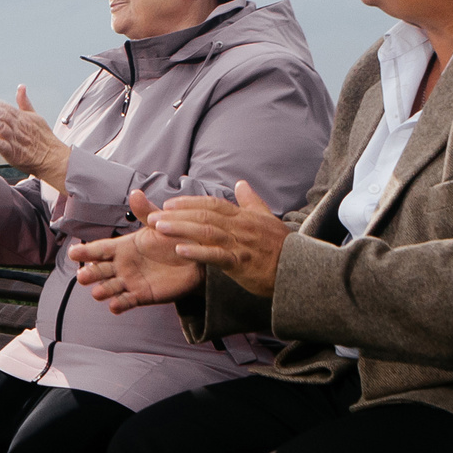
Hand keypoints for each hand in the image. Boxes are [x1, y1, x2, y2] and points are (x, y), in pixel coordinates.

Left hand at [0, 85, 66, 185]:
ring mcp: (14, 139)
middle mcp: (16, 126)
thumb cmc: (44, 138)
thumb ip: (24, 102)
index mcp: (21, 117)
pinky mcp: (13, 152)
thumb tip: (21, 87)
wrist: (53, 158)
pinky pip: (1, 145)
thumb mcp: (35, 116)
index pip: (2, 105)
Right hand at [69, 191, 203, 309]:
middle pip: (98, 270)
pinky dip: (119, 305)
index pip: (98, 249)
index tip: (72, 252)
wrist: (196, 259)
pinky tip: (115, 305)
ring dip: (101, 291)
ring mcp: (130, 281)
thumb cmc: (175, 238)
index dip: (85, 251)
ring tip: (99, 292)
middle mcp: (122, 265)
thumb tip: (135, 193)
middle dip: (89, 274)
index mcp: (122, 247)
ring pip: (108, 288)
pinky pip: (126, 302)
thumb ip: (145, 212)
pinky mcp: (141, 295)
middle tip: (83, 276)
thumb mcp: (159, 224)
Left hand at [145, 181, 287, 298]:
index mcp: (243, 217)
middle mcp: (240, 227)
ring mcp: (240, 244)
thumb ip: (251, 201)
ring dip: (180, 228)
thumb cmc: (281, 245)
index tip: (168, 203)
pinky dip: (198, 252)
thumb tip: (241, 183)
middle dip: (176, 215)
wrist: (300, 270)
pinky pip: (216, 256)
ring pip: (206, 232)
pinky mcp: (241, 263)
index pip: (212, 204)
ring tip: (158, 228)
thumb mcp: (266, 218)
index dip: (189, 202)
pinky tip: (180, 250)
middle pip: (204, 216)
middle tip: (152, 217)